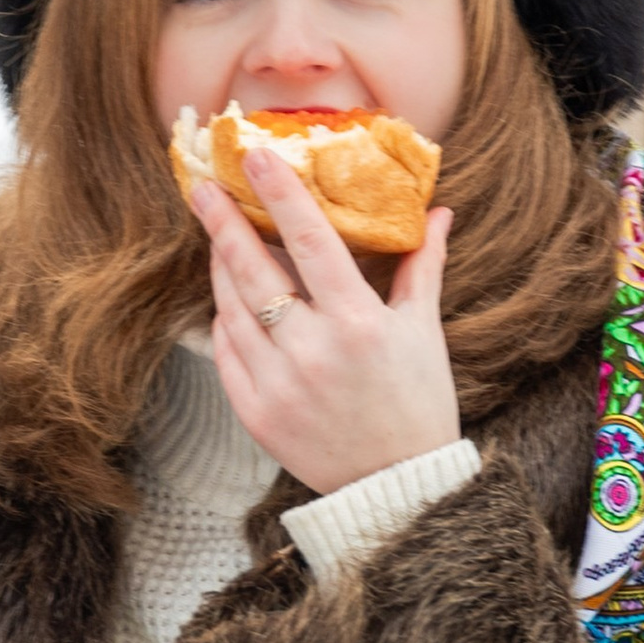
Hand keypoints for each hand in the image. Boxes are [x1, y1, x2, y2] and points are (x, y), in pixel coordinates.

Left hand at [188, 146, 458, 492]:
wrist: (395, 486)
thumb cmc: (416, 403)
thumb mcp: (422, 331)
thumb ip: (422, 266)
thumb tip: (439, 210)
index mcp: (357, 323)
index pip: (310, 241)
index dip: (281, 194)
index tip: (257, 157)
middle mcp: (312, 351)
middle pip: (254, 271)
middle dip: (224, 223)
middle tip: (204, 187)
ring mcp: (278, 385)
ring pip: (231, 310)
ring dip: (221, 269)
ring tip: (217, 239)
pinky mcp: (255, 415)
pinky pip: (225, 353)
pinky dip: (223, 322)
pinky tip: (227, 302)